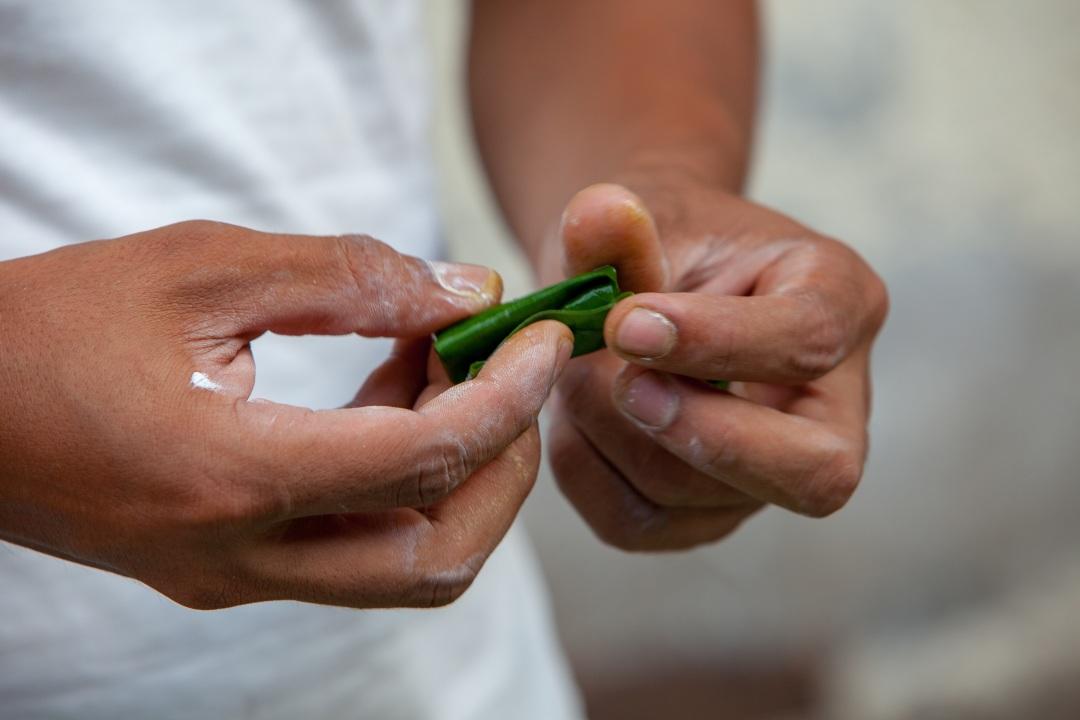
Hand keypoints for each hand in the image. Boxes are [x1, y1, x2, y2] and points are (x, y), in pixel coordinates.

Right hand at [0, 221, 571, 607]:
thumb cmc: (49, 326)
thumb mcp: (200, 269)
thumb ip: (344, 279)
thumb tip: (461, 293)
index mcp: (230, 479)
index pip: (426, 461)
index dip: (509, 396)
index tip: (545, 337)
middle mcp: (238, 555)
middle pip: (436, 554)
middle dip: (505, 463)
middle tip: (516, 370)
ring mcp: (231, 576)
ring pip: (401, 565)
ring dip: (456, 474)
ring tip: (443, 364)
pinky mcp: (225, 569)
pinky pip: (351, 545)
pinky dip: (399, 479)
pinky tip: (390, 390)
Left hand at [546, 181, 887, 549]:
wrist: (634, 288)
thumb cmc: (655, 244)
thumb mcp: (640, 219)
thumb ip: (614, 227)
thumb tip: (600, 211)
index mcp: (839, 299)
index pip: (810, 338)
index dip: (716, 340)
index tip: (626, 321)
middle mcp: (832, 400)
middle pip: (816, 472)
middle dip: (702, 434)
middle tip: (623, 383)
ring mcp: (776, 468)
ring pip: (708, 501)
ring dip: (617, 438)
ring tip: (576, 374)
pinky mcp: (713, 510)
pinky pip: (646, 524)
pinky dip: (588, 473)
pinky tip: (572, 418)